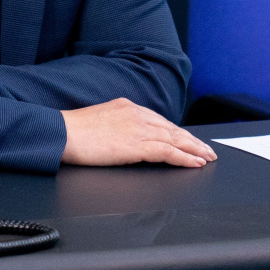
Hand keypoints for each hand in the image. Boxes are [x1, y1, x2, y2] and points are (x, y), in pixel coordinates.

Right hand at [60, 98, 217, 167]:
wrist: (62, 133)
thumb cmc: (74, 132)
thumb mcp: (100, 121)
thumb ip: (117, 125)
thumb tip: (124, 136)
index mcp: (127, 107)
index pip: (159, 120)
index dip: (177, 131)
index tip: (188, 139)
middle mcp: (136, 114)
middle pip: (172, 128)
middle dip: (192, 140)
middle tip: (207, 150)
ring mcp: (137, 129)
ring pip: (174, 139)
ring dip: (194, 149)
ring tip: (207, 157)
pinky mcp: (136, 145)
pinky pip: (167, 152)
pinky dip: (184, 157)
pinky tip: (194, 163)